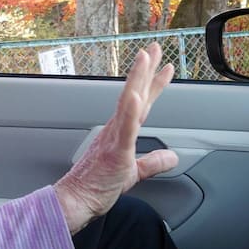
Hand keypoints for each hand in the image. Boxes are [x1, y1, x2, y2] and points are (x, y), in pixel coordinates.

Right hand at [54, 42, 177, 233]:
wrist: (76, 201)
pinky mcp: (114, 151)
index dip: (152, 82)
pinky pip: (124, 128)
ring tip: (145, 58)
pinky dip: (129, 110)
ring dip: (137, 79)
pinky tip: (135, 95)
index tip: (160, 65)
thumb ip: (153, 162)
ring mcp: (114, 138)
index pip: (140, 102)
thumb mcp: (135, 173)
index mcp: (120, 133)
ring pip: (129, 103)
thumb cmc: (97, 187)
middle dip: (146, 69)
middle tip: (155, 47)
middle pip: (136, 94)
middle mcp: (116, 129)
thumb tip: (172, 156)